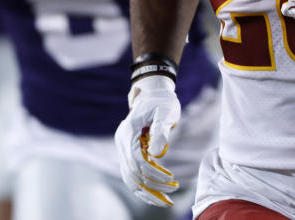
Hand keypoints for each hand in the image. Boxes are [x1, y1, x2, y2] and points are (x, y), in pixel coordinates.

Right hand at [114, 75, 180, 207]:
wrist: (154, 93)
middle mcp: (121, 142)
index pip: (136, 160)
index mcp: (128, 131)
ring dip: (147, 192)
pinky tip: (157, 195)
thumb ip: (160, 131)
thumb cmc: (162, 101)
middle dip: (152, 186)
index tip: (170, 178)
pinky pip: (132, 175)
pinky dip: (144, 187)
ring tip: (165, 202)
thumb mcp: (165, 112)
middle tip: (172, 192)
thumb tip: (156, 154)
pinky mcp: (128, 153)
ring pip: (130, 178)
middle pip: (131, 173)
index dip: (153, 173)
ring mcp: (123, 148)